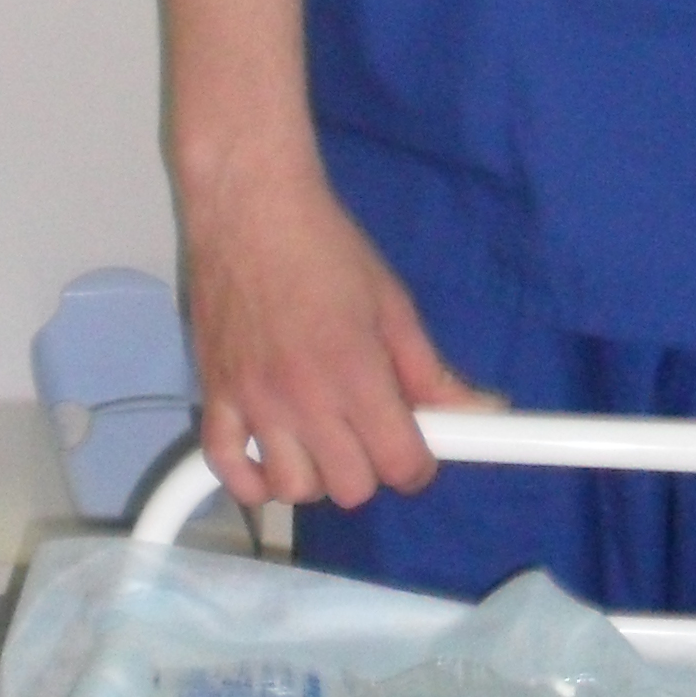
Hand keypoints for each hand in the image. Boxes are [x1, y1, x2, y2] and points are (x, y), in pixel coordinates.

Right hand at [182, 173, 500, 512]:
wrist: (249, 207)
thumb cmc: (325, 247)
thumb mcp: (392, 304)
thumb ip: (430, 370)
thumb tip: (481, 412)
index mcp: (356, 371)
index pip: (400, 464)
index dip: (419, 465)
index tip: (417, 448)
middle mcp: (304, 397)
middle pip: (350, 488)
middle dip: (371, 468)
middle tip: (369, 433)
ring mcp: (253, 401)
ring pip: (291, 489)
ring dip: (315, 476)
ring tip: (321, 442)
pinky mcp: (214, 394)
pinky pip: (227, 469)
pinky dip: (249, 481)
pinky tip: (270, 459)